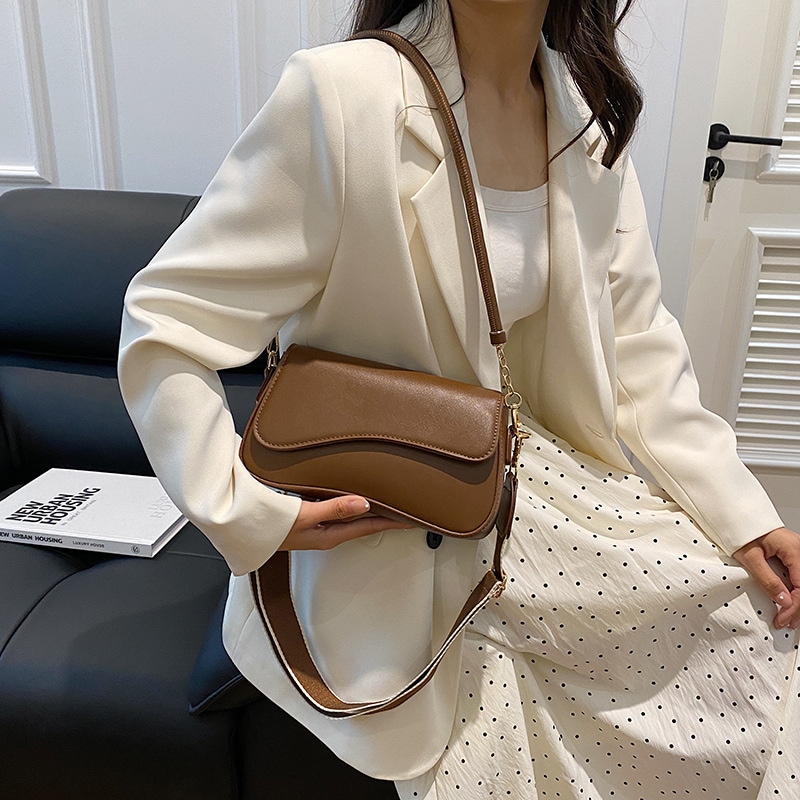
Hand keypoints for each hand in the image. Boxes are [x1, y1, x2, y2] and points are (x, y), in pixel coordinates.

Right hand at [279, 495, 414, 550]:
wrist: (241, 527)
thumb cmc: (269, 525)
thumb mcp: (305, 516)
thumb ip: (335, 508)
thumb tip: (365, 504)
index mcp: (329, 535)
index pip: (368, 527)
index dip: (390, 522)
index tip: (411, 519)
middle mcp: (325, 532)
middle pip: (362, 523)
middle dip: (383, 516)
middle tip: (405, 508)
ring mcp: (316, 526)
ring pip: (349, 516)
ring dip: (367, 510)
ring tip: (386, 502)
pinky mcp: (307, 517)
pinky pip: (335, 510)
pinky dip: (348, 503)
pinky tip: (351, 496)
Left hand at [732, 526, 799, 628]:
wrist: (737, 516)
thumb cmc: (741, 531)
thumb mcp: (750, 557)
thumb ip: (767, 579)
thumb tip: (784, 601)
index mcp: (793, 549)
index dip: (794, 606)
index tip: (782, 619)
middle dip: (799, 607)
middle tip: (786, 622)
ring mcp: (799, 553)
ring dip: (799, 601)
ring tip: (789, 617)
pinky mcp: (794, 556)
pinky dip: (797, 592)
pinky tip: (790, 603)